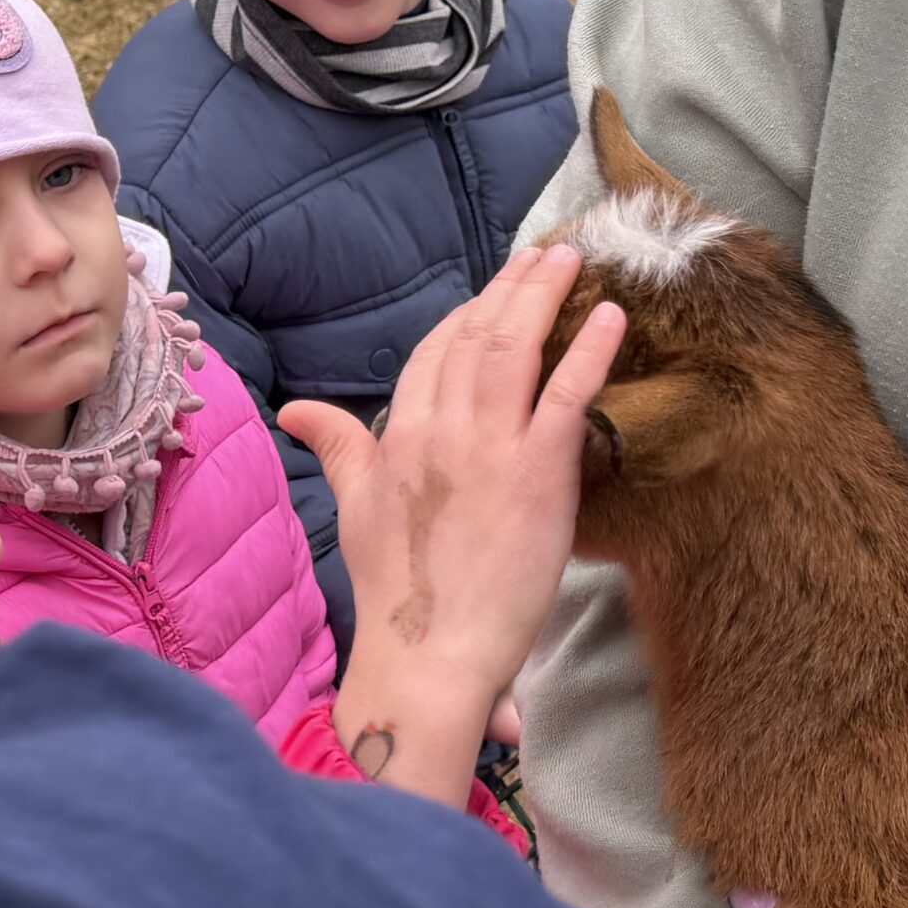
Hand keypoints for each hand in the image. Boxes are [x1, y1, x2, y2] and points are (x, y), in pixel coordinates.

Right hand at [283, 242, 622, 807]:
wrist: (428, 651)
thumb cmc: (396, 590)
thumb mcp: (355, 507)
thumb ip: (337, 447)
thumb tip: (295, 411)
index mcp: (400, 435)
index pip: (434, 353)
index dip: (468, 315)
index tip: (495, 291)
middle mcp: (441, 430)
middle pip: (477, 337)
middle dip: (511, 289)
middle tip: (545, 255)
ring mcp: (489, 448)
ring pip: (515, 350)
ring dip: (545, 298)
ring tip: (572, 261)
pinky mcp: (537, 473)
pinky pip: (565, 396)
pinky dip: (589, 352)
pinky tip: (612, 318)